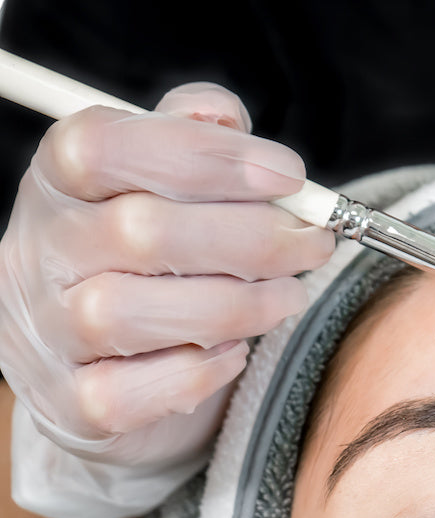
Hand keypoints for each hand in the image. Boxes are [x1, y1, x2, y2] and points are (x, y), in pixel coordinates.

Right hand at [0, 84, 334, 517]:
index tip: (290, 177)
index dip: (209, 157)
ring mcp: (45, 332)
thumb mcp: (170, 178)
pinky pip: (131, 392)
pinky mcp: (71, 403)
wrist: (103, 360)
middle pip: (139, 231)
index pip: (107, 147)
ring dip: (237, 305)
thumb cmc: (156, 251)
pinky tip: (233, 352)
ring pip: (131, 313)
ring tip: (287, 296)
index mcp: (61, 179)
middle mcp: (38, 251)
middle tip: (313, 244)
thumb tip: (224, 114)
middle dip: (253, 238)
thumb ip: (198, 135)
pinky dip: (200, 372)